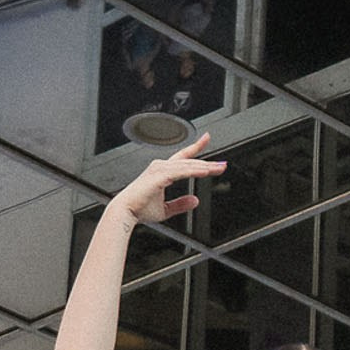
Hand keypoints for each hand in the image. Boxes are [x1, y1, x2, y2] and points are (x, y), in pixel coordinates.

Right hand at [108, 134, 223, 225]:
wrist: (126, 211)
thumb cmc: (140, 208)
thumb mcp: (166, 209)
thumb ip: (180, 204)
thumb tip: (195, 201)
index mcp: (162, 171)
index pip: (183, 157)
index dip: (196, 147)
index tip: (206, 138)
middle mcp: (161, 166)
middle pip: (189, 161)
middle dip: (208, 162)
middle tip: (223, 164)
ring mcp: (160, 169)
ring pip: (188, 165)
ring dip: (204, 166)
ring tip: (219, 168)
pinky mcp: (160, 175)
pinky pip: (182, 172)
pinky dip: (195, 171)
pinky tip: (206, 171)